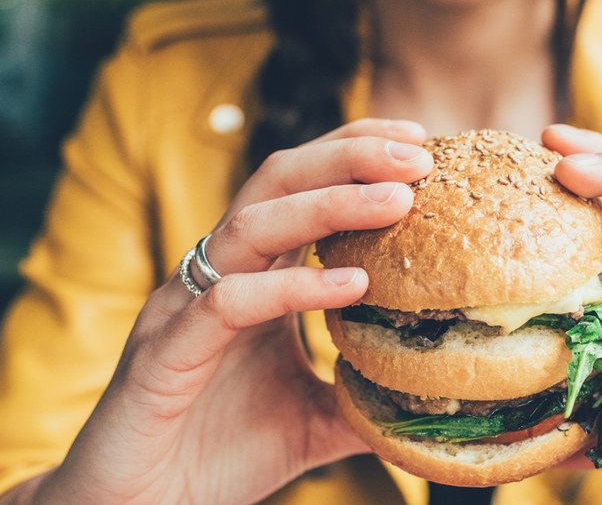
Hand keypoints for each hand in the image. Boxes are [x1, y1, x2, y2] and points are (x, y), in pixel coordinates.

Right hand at [26, 119, 433, 504]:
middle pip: (277, 181)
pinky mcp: (163, 355)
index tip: (420, 145)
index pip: (301, 188)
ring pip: (252, 226)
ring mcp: (183, 309)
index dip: (354, 154)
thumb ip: (364, 393)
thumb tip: (437, 390)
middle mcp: (214, 276)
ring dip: (329, 203)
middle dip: (348, 156)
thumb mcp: (313, 419)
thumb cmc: (217, 455)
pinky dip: (290, 287)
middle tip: (418, 154)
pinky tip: (350, 286)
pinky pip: (228, 304)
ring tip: (396, 200)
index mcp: (249, 277)